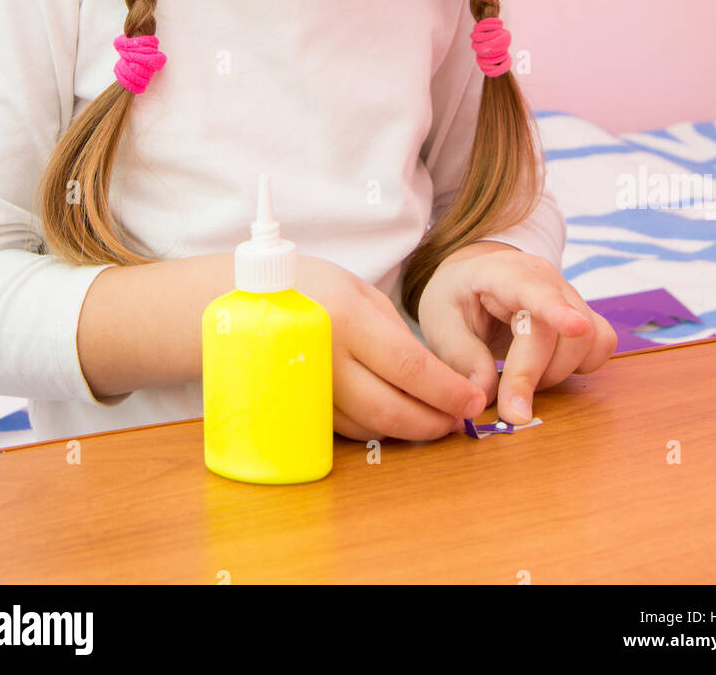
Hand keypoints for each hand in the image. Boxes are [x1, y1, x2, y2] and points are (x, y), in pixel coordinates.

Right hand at [293, 255, 487, 441]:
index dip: (448, 391)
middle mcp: (326, 359)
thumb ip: (397, 335)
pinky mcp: (295, 409)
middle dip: (433, 421)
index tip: (473, 401)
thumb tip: (436, 379)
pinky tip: (394, 416)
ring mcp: (306, 390)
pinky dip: (375, 427)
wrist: (241, 296)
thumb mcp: (360, 292)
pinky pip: (346, 429)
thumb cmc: (309, 285)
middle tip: (459, 421)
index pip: (411, 368)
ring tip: (434, 419)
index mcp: (348, 319)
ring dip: (407, 430)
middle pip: (391, 408)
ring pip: (369, 426)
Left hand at [416, 241, 617, 423]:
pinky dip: (582, 366)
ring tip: (522, 377)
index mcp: (503, 273)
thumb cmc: (457, 298)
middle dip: (535, 377)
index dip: (556, 310)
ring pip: (586, 342)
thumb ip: (461, 357)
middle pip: (559, 333)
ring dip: (555, 374)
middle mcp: (545, 278)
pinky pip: (602, 344)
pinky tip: (550, 367)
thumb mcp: (440, 321)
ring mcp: (569, 294)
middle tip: (509, 409)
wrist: (476, 278)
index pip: (533, 289)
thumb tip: (486, 394)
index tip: (575, 328)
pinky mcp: (586, 314)